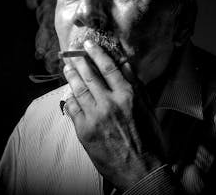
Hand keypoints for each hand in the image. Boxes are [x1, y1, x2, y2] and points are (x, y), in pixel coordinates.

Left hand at [63, 40, 164, 190]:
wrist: (141, 171)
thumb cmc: (149, 140)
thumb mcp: (148, 108)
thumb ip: (136, 85)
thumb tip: (125, 64)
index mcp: (127, 96)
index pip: (108, 67)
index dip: (97, 53)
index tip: (89, 44)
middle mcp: (109, 103)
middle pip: (89, 75)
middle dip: (79, 61)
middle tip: (72, 52)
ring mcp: (94, 117)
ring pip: (78, 90)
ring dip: (71, 76)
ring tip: (67, 67)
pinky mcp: (84, 131)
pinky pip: (73, 109)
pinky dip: (70, 98)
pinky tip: (68, 93)